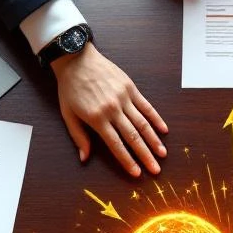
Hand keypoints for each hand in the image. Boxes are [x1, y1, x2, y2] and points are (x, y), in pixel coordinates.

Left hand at [52, 44, 167, 176]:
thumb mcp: (68, 114)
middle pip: (133, 137)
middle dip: (145, 155)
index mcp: (97, 118)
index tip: (137, 173)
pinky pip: (146, 106)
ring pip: (142, 123)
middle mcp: (112, 109)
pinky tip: (164, 130)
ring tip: (163, 154)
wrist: (75, 58)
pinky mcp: (130, 87)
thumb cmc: (70, 88)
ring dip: (154, 140)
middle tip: (156, 170)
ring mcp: (123, 98)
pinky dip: (156, 118)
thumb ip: (78, 137)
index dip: (127, 161)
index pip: (116, 145)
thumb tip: (84, 158)